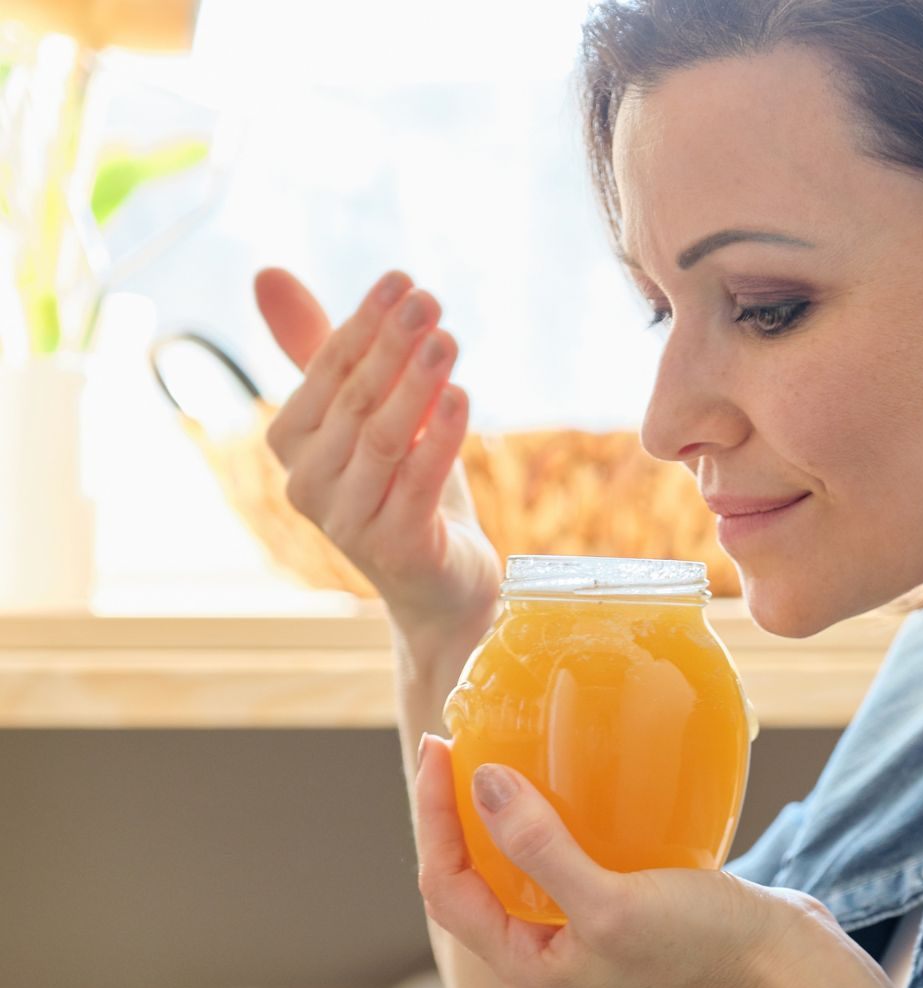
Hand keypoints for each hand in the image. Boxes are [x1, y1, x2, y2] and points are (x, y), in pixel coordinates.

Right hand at [254, 268, 500, 648]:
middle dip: (392, 345)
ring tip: (447, 339)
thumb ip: (322, 349)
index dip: (363, 324)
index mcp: (293, 445)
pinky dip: (438, 439)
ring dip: (415, 384)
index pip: (326, 373)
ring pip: (382, 439)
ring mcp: (348, 522)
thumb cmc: (403, 486)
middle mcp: (308, 485)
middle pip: (354, 402)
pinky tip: (460, 398)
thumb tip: (265, 272)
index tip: (402, 278)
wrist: (442, 585)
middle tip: (428, 300)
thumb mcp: (367, 412)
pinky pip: (418, 483)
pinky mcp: (396, 549)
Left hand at [413, 732, 843, 987]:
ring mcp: (582, 933)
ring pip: (517, 865)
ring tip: (503, 752)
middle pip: (473, 877)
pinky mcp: (619, 907)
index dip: (434, 818)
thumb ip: (541, 848)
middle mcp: (547, 955)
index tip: (441, 749)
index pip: (448, 889)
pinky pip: (566, 857)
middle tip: (460, 743)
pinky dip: (556, 817)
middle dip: (458, 812)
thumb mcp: (613, 901)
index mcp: (529, 968)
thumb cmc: (703, 948)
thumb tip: (483, 785)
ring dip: (504, 812)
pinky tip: (570, 779)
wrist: (782, 968)